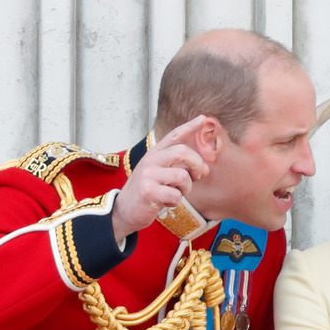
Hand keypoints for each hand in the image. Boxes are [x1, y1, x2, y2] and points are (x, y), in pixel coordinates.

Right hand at [111, 115, 209, 240]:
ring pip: (183, 176)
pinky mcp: (148, 192)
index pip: (174, 136)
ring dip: (186, 189)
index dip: (189, 127)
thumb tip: (206, 169)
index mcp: (154, 154)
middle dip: (196, 164)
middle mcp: (150, 161)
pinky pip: (176, 195)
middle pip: (183, 152)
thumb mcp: (165, 177)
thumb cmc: (148, 192)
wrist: (124, 211)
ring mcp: (148, 175)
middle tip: (196, 176)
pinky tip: (166, 203)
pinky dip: (176, 202)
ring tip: (176, 194)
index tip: (203, 119)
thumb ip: (184, 170)